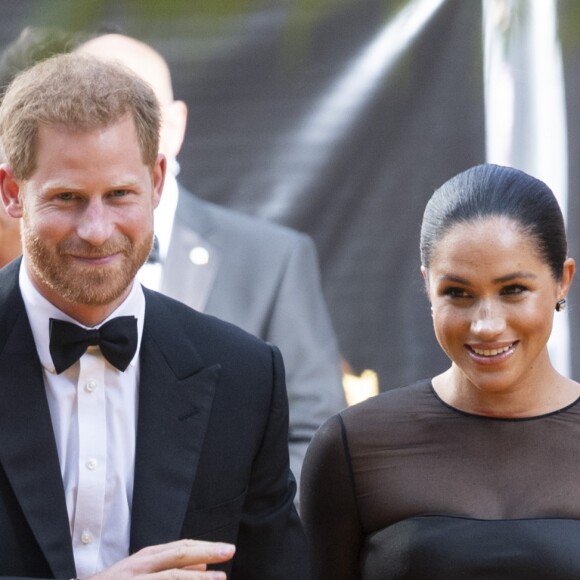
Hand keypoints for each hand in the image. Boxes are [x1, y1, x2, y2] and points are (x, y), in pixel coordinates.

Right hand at [86, 539, 235, 578]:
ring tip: (219, 579)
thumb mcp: (145, 571)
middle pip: (179, 555)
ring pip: (171, 577)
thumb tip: (204, 567)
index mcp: (148, 557)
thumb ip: (171, 567)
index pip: (182, 547)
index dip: (207, 547)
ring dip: (196, 579)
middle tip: (230, 552)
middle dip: (207, 552)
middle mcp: (142, 566)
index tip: (228, 549)